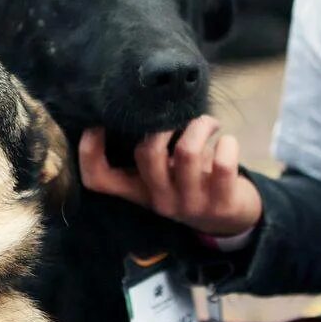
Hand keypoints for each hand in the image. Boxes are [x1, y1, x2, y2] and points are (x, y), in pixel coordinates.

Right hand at [77, 118, 263, 236]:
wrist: (231, 219)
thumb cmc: (191, 180)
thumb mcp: (164, 172)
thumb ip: (152, 149)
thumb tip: (141, 102)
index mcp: (138, 190)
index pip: (98, 180)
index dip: (89, 152)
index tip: (97, 124)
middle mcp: (160, 200)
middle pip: (146, 153)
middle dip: (164, 123)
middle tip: (181, 117)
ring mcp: (190, 204)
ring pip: (186, 151)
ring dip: (200, 126)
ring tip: (208, 123)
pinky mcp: (222, 204)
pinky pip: (222, 164)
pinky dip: (227, 144)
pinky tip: (226, 142)